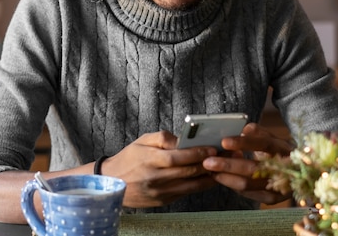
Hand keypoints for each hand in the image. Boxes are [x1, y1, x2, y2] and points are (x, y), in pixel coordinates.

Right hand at [102, 131, 217, 207]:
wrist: (113, 182)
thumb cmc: (130, 157)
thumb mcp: (142, 140)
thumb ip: (163, 137)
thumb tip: (182, 139)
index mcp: (150, 160)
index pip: (177, 157)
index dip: (196, 154)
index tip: (212, 149)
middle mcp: (156, 178)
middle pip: (187, 172)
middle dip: (208, 164)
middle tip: (224, 157)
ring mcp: (160, 192)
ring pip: (191, 185)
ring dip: (208, 177)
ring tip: (221, 168)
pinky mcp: (163, 201)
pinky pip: (186, 192)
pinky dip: (199, 185)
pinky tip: (208, 178)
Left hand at [202, 123, 291, 204]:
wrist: (298, 171)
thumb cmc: (277, 150)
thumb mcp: (271, 137)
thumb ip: (257, 131)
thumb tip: (243, 129)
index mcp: (284, 148)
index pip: (264, 144)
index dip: (244, 143)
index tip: (224, 142)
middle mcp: (284, 169)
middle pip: (253, 169)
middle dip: (228, 165)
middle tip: (208, 161)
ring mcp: (279, 186)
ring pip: (248, 184)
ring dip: (226, 177)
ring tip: (210, 170)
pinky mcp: (272, 198)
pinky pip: (247, 193)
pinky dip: (232, 184)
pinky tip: (221, 177)